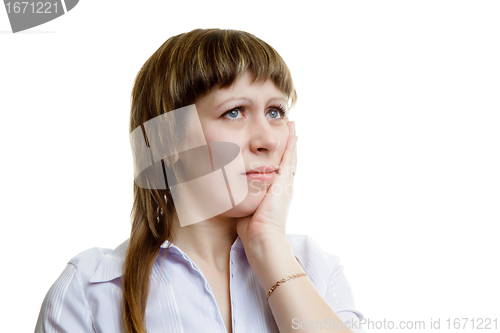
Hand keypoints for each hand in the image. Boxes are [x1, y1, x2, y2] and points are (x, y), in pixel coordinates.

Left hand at [236, 118, 297, 245]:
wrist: (262, 239)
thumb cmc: (251, 230)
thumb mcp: (246, 208)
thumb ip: (240, 198)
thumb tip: (228, 193)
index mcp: (273, 192)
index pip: (276, 170)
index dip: (277, 156)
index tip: (276, 143)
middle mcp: (282, 186)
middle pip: (286, 160)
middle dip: (287, 144)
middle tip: (289, 127)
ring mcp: (285, 184)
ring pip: (289, 157)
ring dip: (291, 141)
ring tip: (292, 125)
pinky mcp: (284, 182)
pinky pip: (288, 159)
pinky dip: (291, 145)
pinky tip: (292, 133)